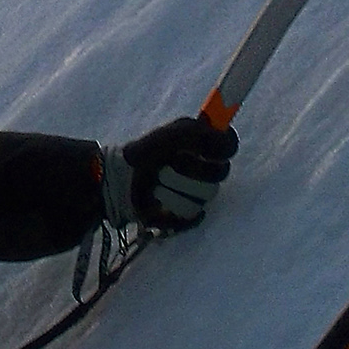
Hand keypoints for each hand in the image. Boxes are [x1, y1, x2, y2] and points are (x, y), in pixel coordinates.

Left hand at [101, 116, 239, 232]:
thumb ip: (203, 133)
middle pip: (220, 173)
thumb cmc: (145, 153)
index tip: (207, 150)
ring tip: (157, 183)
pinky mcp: (186, 216)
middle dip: (191, 168)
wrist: (119, 180)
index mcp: (202, 146)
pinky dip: (173, 208)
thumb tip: (229, 140)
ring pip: (204, 195)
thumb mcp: (173, 135)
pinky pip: (193, 216)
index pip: (228, 147)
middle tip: (171, 164)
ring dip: (176, 187)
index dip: (221, 149)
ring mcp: (196, 194)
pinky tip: (158, 202)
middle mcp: (204, 170)